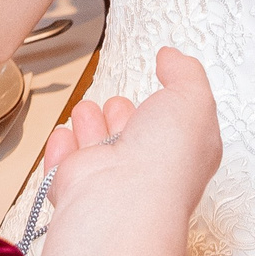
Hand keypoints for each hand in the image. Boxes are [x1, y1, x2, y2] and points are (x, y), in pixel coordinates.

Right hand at [41, 47, 219, 223]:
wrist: (121, 198)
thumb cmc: (164, 161)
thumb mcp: (192, 99)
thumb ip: (185, 73)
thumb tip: (172, 57)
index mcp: (181, 151)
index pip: (173, 125)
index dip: (167, 105)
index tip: (164, 88)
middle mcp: (145, 168)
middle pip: (130, 134)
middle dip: (122, 113)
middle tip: (119, 105)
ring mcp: (108, 178)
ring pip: (95, 145)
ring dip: (89, 124)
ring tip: (87, 112)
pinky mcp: (75, 184)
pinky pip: (64, 162)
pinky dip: (62, 147)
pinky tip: (64, 136)